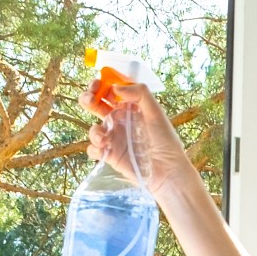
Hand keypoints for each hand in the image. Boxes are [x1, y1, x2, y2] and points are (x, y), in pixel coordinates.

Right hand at [85, 80, 202, 207]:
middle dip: (88, 98)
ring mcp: (114, 138)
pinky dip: (94, 148)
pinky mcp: (110, 155)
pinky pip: (93, 149)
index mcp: (130, 107)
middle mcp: (120, 120)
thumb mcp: (156, 113)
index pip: (111, 91)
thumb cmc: (165, 141)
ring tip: (103, 138)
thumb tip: (116, 86)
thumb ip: (140, 94)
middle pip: (96, 105)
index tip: (99, 84)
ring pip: (93, 128)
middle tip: (90, 99)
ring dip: (93, 131)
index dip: (101, 85)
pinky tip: (104, 150)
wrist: (167, 171)